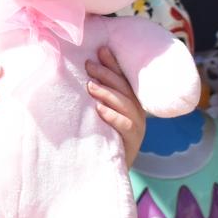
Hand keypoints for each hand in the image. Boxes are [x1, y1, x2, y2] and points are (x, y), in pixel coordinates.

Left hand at [86, 46, 146, 166]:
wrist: (108, 168)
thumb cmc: (101, 136)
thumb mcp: (97, 112)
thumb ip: (94, 95)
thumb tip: (80, 74)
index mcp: (129, 101)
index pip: (122, 78)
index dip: (113, 63)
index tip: (100, 49)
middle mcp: (136, 111)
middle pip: (123, 88)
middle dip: (107, 74)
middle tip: (89, 66)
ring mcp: (137, 126)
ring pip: (125, 104)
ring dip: (107, 93)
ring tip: (90, 87)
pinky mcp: (133, 141)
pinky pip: (126, 125)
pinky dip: (113, 116)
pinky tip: (99, 110)